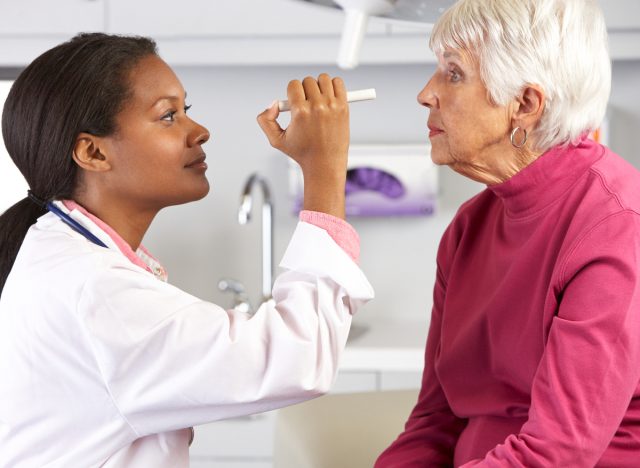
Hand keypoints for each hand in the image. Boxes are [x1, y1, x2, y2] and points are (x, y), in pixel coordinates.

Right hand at [257, 74, 348, 218]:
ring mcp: (332, 106)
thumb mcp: (276, 140)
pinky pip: (338, 83)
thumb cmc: (302, 153)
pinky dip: (333, 85)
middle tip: (307, 104)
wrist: (325, 163)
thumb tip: (273, 104)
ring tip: (318, 100)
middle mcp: (317, 107)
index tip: (295, 102)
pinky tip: (329, 97)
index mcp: (300, 112)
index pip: (293, 85)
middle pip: (308, 81)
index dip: (292, 92)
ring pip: (323, 79)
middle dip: (305, 90)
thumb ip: (265, 120)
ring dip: (319, 86)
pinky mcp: (344, 107)